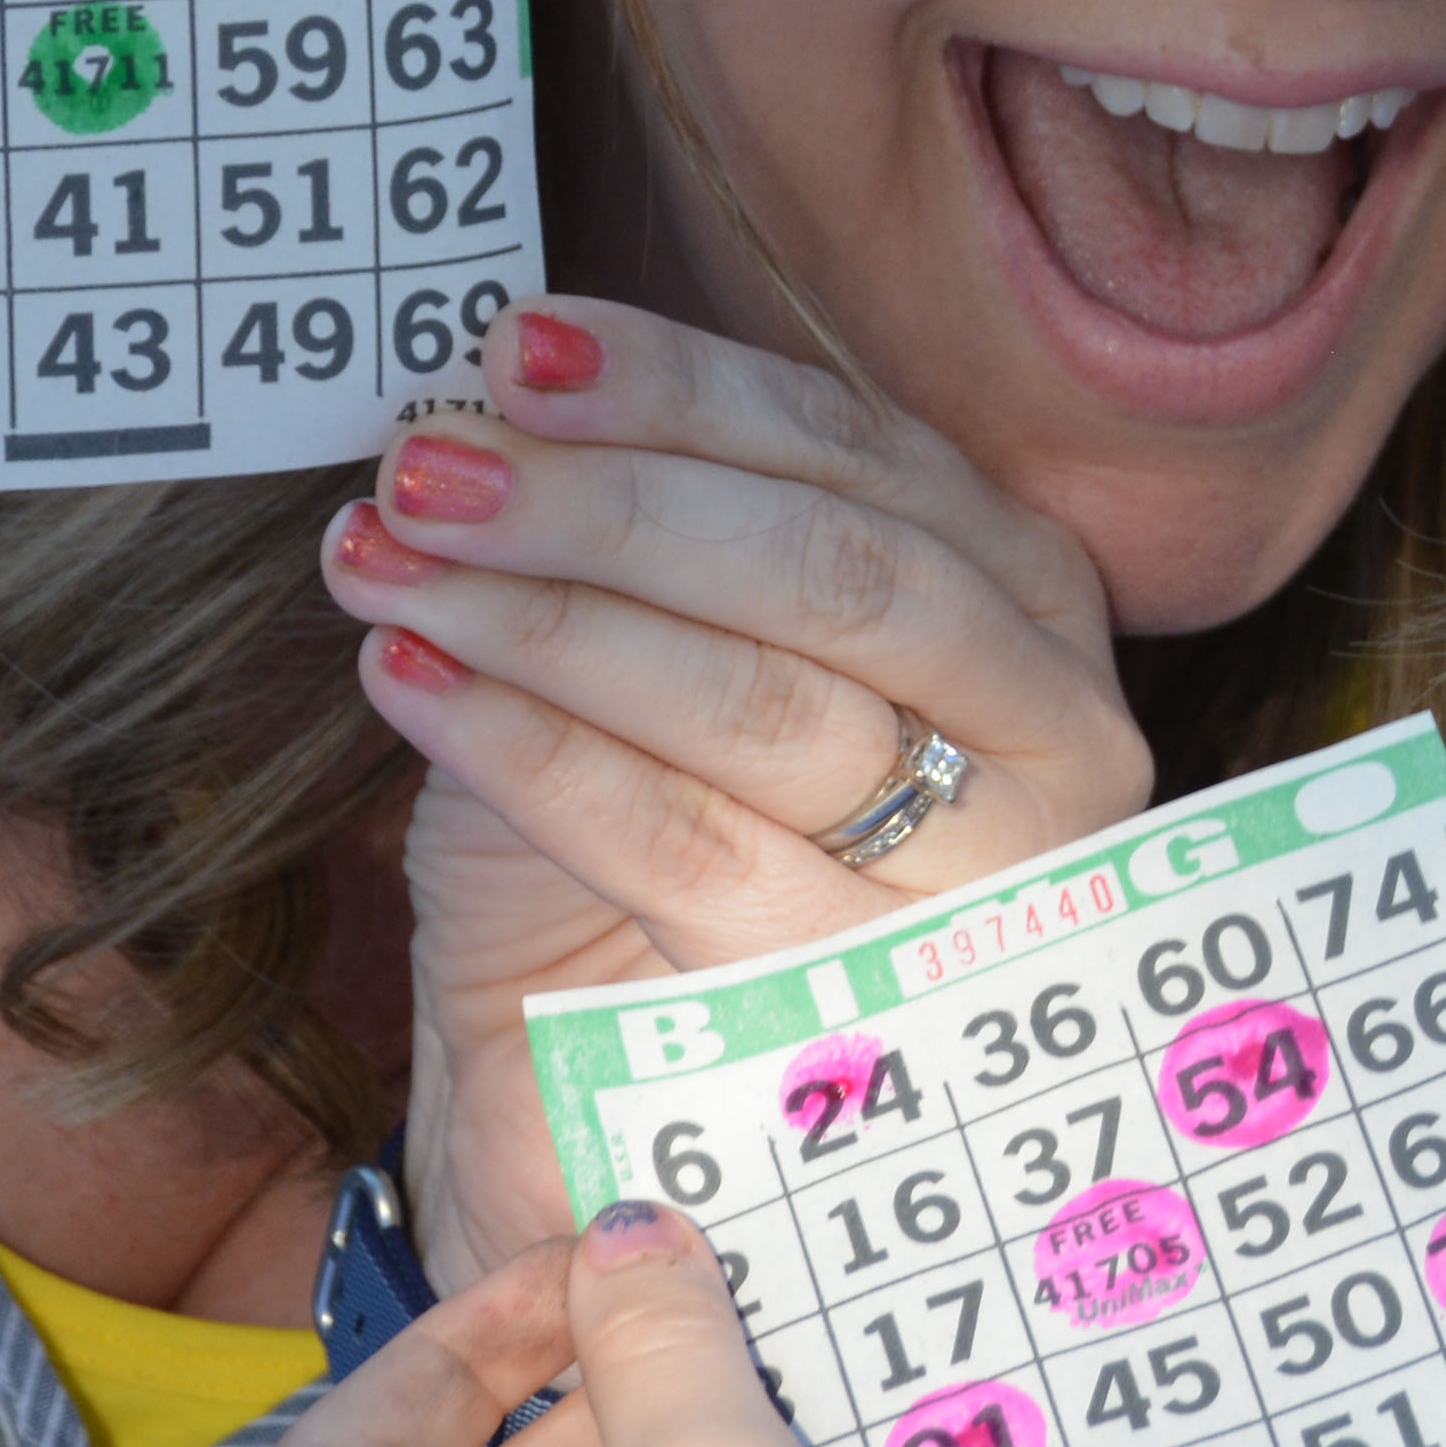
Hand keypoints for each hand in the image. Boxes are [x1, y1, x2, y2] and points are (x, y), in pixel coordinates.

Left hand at [324, 295, 1152, 1287]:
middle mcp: (1055, 726)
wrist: (631, 1098)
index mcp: (1025, 595)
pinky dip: (533, 750)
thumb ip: (635, 520)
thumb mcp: (672, 645)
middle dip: (608, 501)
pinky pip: (685, 843)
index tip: (514, 348)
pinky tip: (415, 686)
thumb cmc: (648, 840)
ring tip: (390, 563)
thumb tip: (491, 396)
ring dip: (549, 616)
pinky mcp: (872, 999)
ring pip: (763, 704)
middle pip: (829, 570)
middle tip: (429, 467)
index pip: (856, 452)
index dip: (679, 388)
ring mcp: (990, 875)